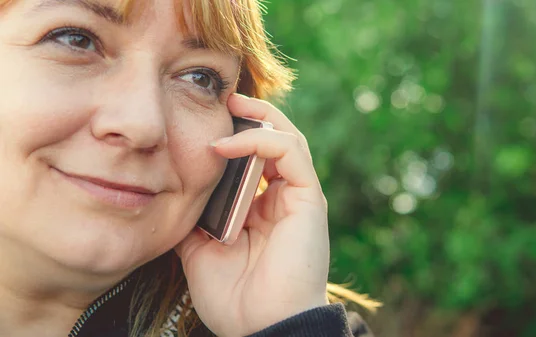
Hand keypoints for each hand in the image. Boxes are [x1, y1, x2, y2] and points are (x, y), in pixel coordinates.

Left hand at [175, 93, 329, 336]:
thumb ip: (194, 219)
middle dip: (250, 115)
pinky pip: (290, 152)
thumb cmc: (234, 297)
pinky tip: (227, 145)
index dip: (235, 134)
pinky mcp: (308, 198)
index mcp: (261, 209)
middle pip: (274, 140)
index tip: (203, 121)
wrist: (260, 326)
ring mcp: (298, 196)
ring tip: (229, 104)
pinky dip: (260, 139)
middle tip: (222, 98)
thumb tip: (172, 193)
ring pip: (287, 137)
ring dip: (257, 118)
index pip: (254, 158)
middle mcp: (282, 198)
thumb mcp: (199, 250)